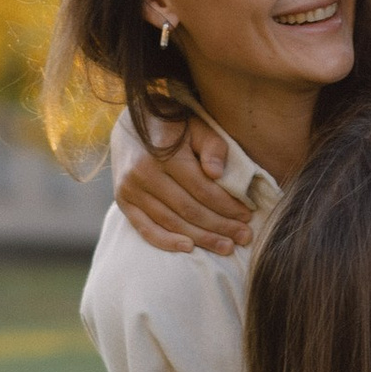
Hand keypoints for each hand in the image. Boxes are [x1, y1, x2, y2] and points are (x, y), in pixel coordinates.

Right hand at [115, 117, 256, 258]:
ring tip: (225, 246)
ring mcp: (130, 189)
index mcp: (164, 153)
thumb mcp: (197, 126)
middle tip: (243, 237)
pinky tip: (189, 248)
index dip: (227, 206)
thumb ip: (212, 146)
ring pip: (171, 222)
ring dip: (201, 238)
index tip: (247, 215)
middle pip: (188, 210)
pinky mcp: (122, 201)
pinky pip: (145, 228)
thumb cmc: (174, 126)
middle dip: (220, 226)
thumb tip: (217, 174)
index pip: (202, 189)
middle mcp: (143, 173)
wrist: (130, 123)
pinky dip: (166, 242)